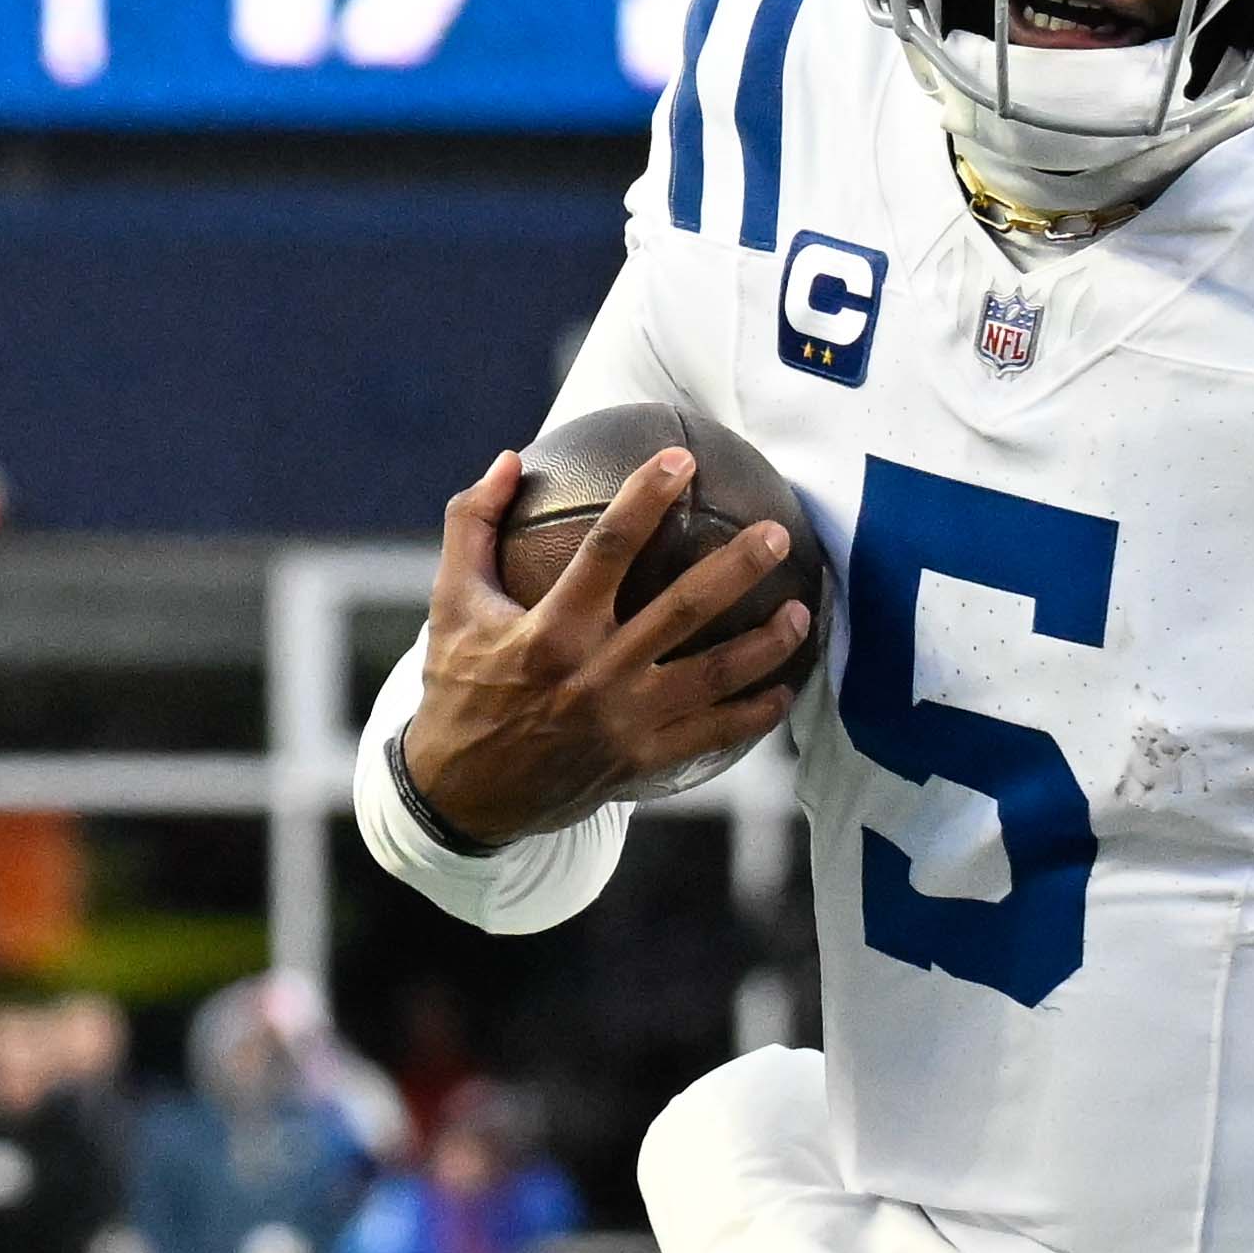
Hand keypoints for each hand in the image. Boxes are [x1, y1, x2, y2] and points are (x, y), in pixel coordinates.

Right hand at [401, 446, 811, 845]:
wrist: (463, 793)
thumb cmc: (462, 686)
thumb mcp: (451, 604)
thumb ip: (473, 526)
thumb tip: (512, 459)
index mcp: (550, 630)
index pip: (607, 549)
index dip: (645, 498)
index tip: (681, 459)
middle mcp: (595, 675)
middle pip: (683, 611)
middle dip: (737, 569)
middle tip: (777, 535)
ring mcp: (624, 722)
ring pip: (712, 677)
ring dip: (765, 645)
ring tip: (802, 611)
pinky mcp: (641, 761)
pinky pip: (712, 735)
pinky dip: (754, 714)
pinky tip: (785, 689)